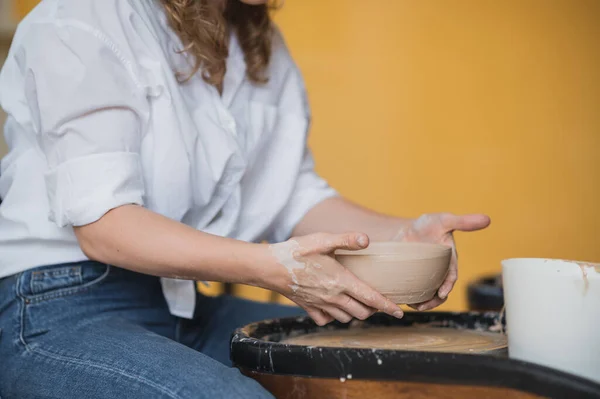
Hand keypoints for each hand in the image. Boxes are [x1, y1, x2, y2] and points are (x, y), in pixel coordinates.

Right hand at [267, 233, 402, 325]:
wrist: (269, 266)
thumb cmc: (296, 251)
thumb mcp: (323, 240)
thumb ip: (346, 239)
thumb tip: (367, 240)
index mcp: (341, 281)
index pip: (371, 298)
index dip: (388, 307)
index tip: (399, 312)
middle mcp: (333, 297)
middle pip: (361, 312)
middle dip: (373, 310)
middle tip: (377, 302)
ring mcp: (320, 304)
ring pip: (346, 318)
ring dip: (355, 313)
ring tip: (358, 304)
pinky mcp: (308, 307)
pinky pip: (325, 319)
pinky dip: (333, 317)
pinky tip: (333, 307)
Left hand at [393, 213, 489, 310]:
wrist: (408, 229)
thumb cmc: (428, 224)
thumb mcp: (443, 220)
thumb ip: (463, 221)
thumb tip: (487, 219)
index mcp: (449, 261)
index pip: (451, 275)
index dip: (448, 285)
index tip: (442, 293)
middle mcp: (439, 272)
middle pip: (440, 291)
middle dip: (434, 301)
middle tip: (422, 306)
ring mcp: (426, 277)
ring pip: (428, 295)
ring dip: (422, 303)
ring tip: (412, 306)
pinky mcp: (414, 279)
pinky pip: (415, 292)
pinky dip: (410, 297)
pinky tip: (402, 300)